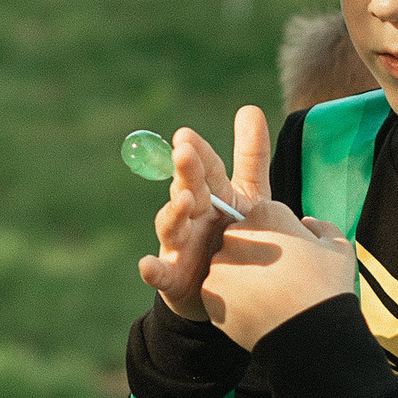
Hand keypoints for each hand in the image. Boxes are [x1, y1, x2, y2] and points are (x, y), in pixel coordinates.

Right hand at [137, 105, 269, 322]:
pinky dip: (152, 270)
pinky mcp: (172, 278)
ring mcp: (178, 245)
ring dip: (174, 213)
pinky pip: (160, 274)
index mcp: (209, 194)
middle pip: (187, 189)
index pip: (206, 168)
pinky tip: (146, 265)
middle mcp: (190, 214)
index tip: (187, 135)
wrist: (226, 290)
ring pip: (171, 225)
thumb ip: (251, 157)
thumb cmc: (235, 235)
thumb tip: (249, 107)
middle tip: (184, 152)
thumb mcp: (250, 196)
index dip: (199, 153)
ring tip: (183, 200)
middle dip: (185, 172)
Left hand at [200, 200, 357, 350]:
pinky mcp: (210, 293)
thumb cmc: (326, 288)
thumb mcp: (340, 246)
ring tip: (269, 298)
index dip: (281, 235)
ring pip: (228, 266)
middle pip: (243, 238)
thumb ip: (321, 226)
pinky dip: (233, 300)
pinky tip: (257, 311)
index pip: (266, 216)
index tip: (292, 255)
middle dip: (256, 253)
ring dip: (243, 276)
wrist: (310, 336)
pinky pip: (219, 291)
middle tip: (279, 278)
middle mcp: (236, 234)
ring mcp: (220, 265)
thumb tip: (307, 223)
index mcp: (266, 214)